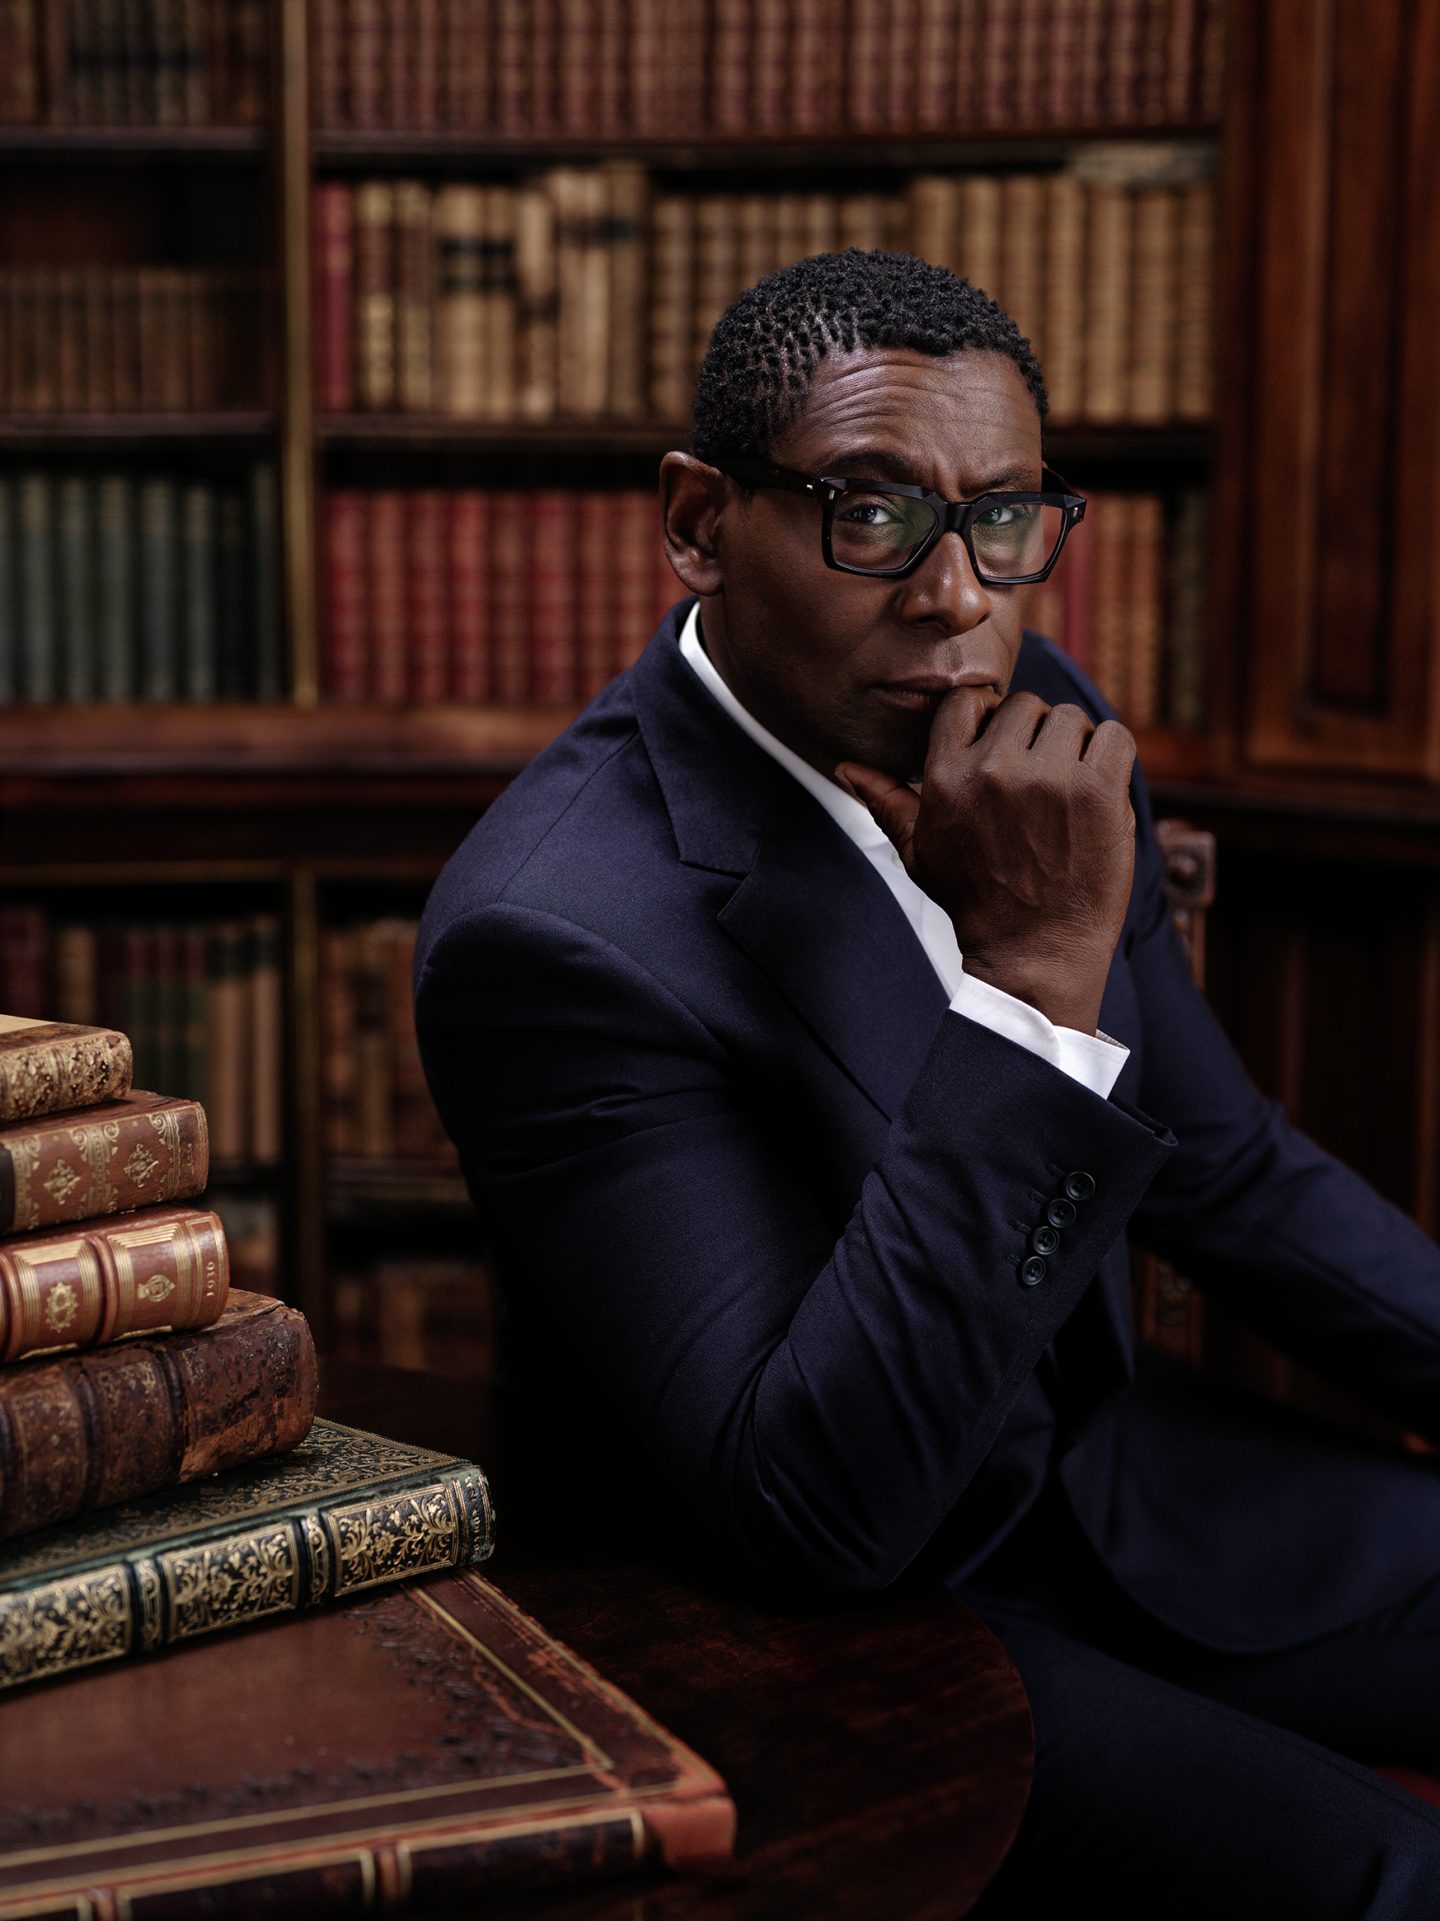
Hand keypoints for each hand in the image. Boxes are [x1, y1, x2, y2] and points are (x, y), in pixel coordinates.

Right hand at [837, 688, 1136, 1033]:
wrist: (1034, 953)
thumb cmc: (975, 902)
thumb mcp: (920, 852)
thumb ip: (887, 803)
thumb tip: (845, 768)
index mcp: (947, 777)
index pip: (968, 700)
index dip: (989, 717)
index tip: (1003, 749)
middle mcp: (995, 770)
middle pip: (1025, 705)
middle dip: (1034, 735)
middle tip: (1040, 779)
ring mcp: (1051, 779)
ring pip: (1071, 719)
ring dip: (1075, 746)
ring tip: (1069, 790)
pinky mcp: (1098, 793)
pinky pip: (1115, 737)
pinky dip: (1112, 756)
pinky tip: (1098, 791)